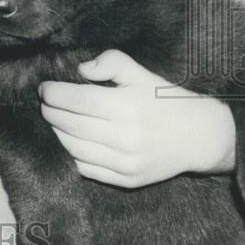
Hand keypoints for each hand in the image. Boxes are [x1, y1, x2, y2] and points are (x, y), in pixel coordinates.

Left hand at [38, 50, 236, 187]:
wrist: (200, 137)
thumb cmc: (166, 101)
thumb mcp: (142, 74)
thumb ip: (111, 63)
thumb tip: (81, 70)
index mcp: (127, 107)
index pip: (76, 99)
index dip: (54, 93)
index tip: (44, 88)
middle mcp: (125, 137)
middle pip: (70, 124)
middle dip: (50, 112)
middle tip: (45, 103)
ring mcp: (125, 163)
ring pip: (73, 148)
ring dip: (57, 132)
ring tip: (55, 120)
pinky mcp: (126, 180)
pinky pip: (86, 169)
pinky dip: (70, 154)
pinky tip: (69, 140)